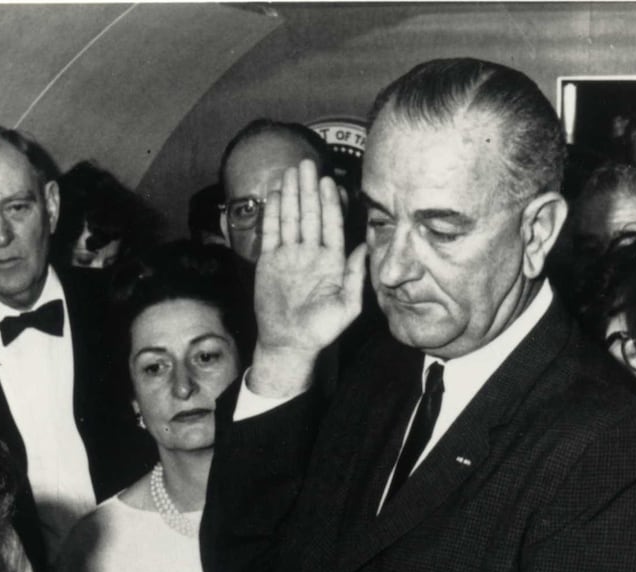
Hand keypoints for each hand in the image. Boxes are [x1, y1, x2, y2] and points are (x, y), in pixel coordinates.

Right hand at [250, 159, 368, 397]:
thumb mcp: (347, 306)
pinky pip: (272, 231)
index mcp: (331, 261)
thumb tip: (366, 247)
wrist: (289, 342)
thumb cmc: (321, 330)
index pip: (331, 224)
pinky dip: (274, 212)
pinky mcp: (270, 260)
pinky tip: (276, 194)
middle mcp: (311, 253)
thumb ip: (356, 276)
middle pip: (310, 214)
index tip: (329, 181)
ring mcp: (290, 255)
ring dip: (291, 194)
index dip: (330, 202)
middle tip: (307, 164)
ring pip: (291, 218)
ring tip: (291, 171)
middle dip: (309, 189)